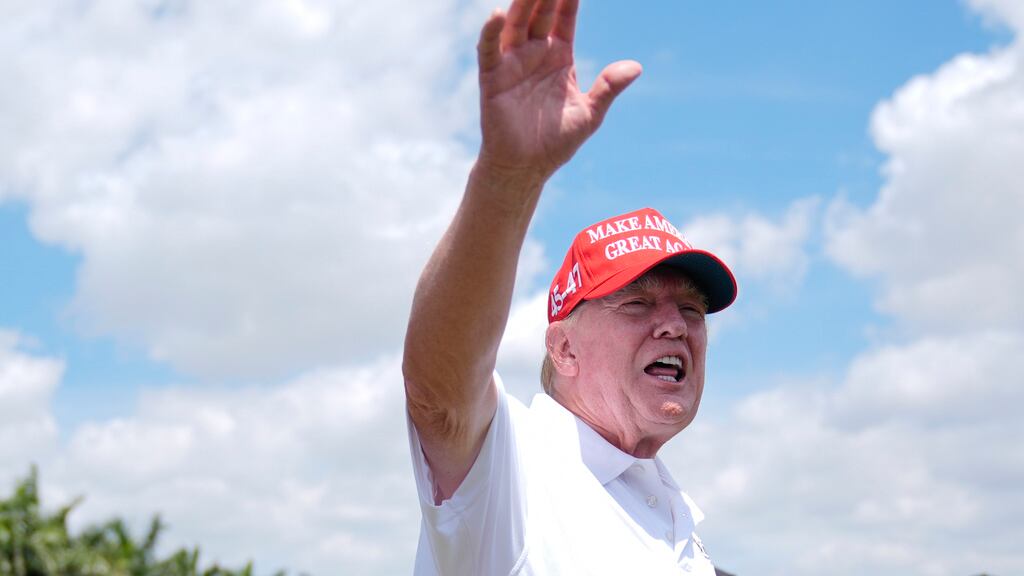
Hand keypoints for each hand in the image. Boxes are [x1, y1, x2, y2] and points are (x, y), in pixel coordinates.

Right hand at [476, 0, 641, 179]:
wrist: (526, 168)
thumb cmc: (555, 142)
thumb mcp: (590, 114)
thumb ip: (609, 88)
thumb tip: (636, 67)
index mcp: (559, 58)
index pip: (565, 19)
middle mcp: (534, 54)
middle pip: (540, 14)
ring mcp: (512, 64)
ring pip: (516, 25)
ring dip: (522, 3)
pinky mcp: (492, 79)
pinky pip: (489, 50)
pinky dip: (492, 32)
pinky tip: (498, 14)